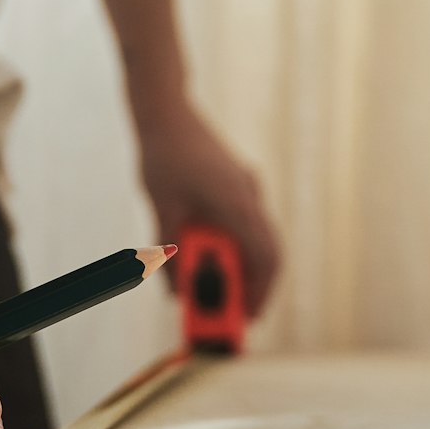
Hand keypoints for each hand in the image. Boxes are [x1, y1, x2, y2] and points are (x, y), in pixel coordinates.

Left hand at [135, 102, 281, 315]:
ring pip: (257, 238)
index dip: (260, 292)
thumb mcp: (162, 209)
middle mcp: (249, 196)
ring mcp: (246, 188)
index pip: (264, 257)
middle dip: (253, 286)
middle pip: (266, 252)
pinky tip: (212, 257)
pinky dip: (235, 246)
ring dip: (240, 266)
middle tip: (235, 313)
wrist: (166, 110)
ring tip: (217, 289)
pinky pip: (245, 223)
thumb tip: (176, 292)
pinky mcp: (237, 184)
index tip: (248, 318)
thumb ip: (171, 251)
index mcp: (236, 202)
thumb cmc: (163, 155)